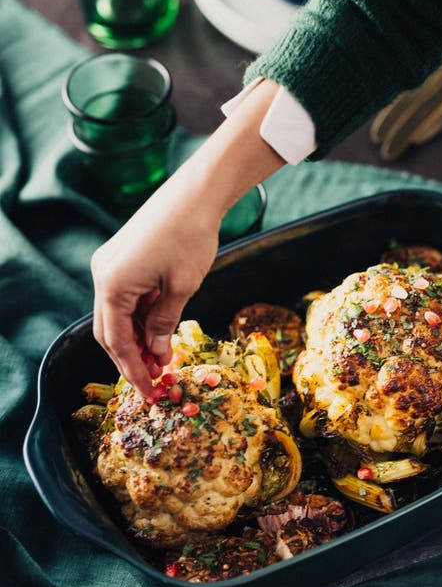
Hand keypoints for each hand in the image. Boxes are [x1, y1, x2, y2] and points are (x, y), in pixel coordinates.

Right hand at [91, 80, 283, 399]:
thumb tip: (158, 355)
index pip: (117, 341)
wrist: (195, 194)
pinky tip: (158, 334)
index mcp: (112, 284)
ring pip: (116, 315)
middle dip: (131, 359)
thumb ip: (165, 323)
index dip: (134, 370)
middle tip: (155, 382)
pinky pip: (124, 297)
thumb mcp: (182, 287)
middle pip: (109, 331)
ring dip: (136, 340)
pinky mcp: (120, 258)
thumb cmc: (192, 237)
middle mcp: (102, 274)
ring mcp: (109, 264)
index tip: (152, 392)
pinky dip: (139, 318)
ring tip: (162, 362)